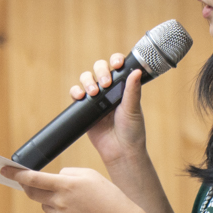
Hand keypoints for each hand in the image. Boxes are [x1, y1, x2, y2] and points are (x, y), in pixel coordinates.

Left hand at [2, 166, 147, 212]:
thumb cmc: (106, 194)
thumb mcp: (88, 174)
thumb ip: (66, 174)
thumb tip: (51, 180)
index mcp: (66, 185)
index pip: (33, 178)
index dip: (17, 174)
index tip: (4, 170)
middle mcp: (60, 202)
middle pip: (32, 193)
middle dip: (27, 186)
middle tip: (26, 181)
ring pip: (46, 205)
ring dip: (52, 200)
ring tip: (76, 201)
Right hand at [72, 53, 146, 167]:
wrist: (120, 151)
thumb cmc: (131, 131)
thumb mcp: (133, 109)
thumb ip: (132, 90)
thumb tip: (136, 71)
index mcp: (123, 87)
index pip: (117, 66)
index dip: (115, 60)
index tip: (117, 64)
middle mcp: (109, 90)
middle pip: (99, 68)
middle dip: (100, 71)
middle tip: (105, 83)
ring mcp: (96, 98)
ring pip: (87, 79)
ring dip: (88, 81)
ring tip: (93, 93)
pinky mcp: (85, 109)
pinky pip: (76, 94)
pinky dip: (76, 91)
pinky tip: (81, 96)